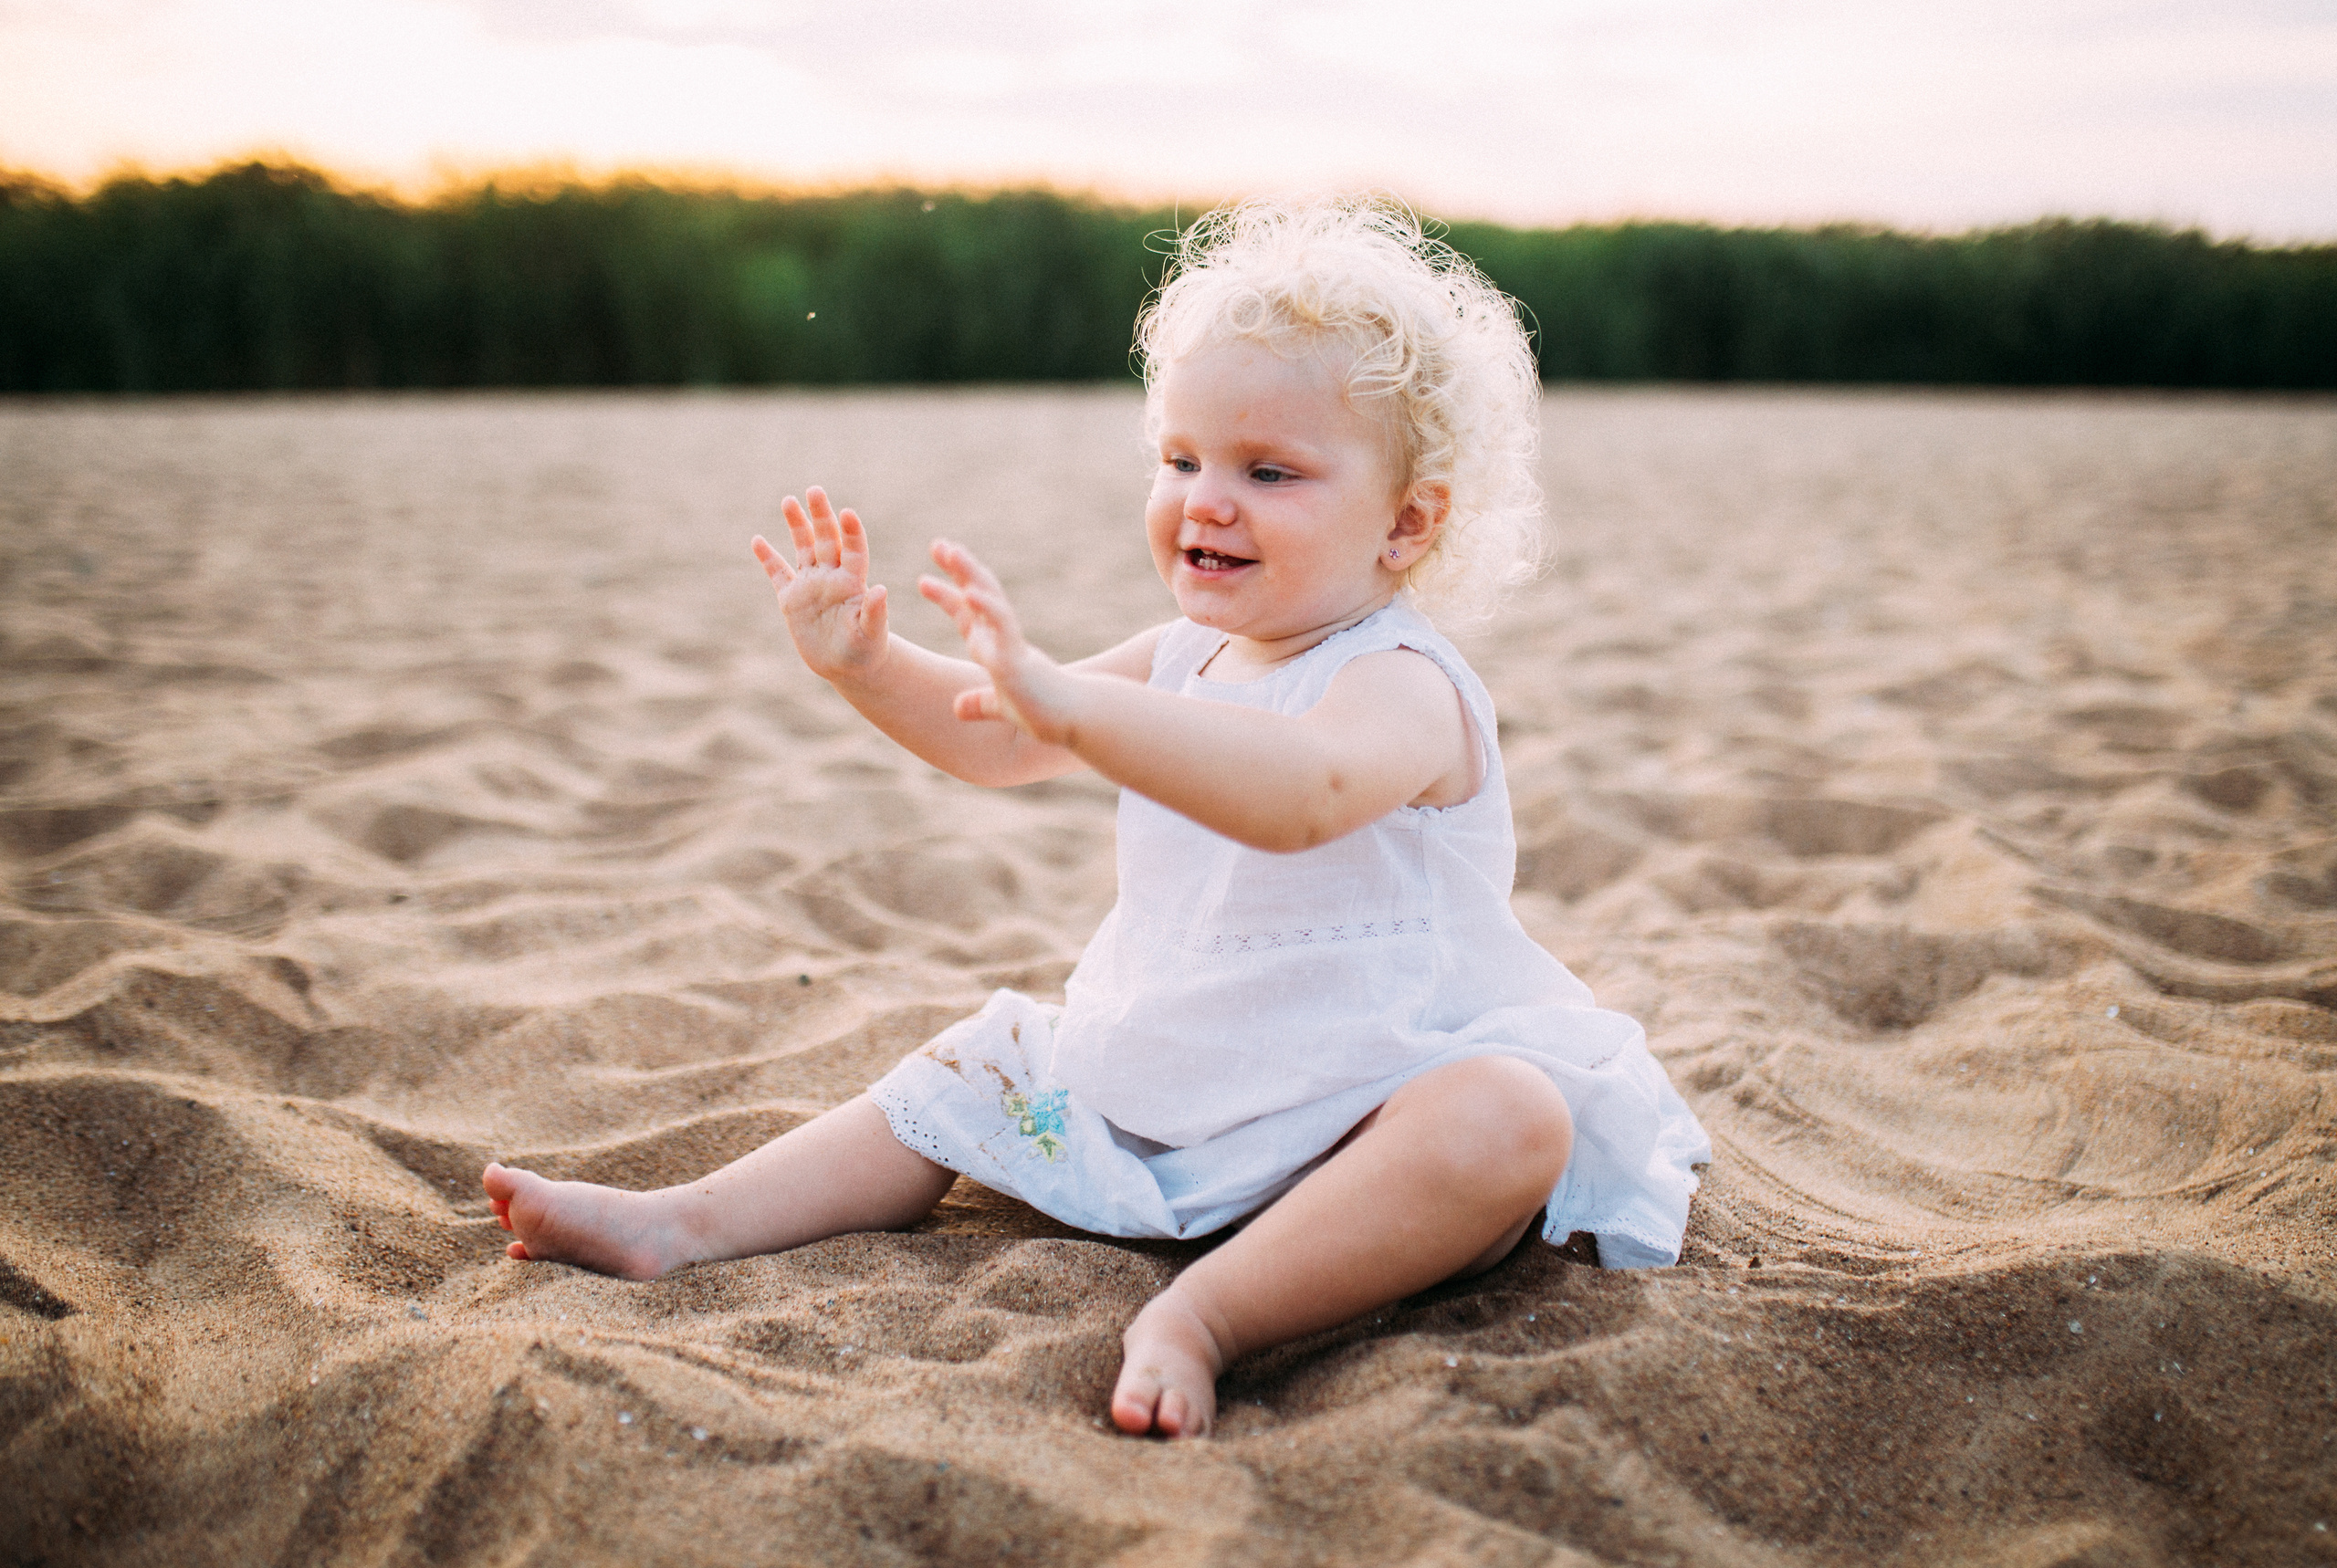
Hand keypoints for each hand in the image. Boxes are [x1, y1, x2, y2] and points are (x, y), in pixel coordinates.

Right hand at [752, 488, 888, 680]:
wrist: (846, 667)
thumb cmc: (866, 651)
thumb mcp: (872, 634)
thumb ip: (875, 613)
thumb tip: (881, 589)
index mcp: (853, 582)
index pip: (854, 550)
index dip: (851, 532)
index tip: (847, 513)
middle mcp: (832, 577)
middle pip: (826, 539)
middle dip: (821, 515)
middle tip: (815, 490)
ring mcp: (811, 585)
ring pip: (803, 548)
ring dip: (797, 525)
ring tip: (789, 500)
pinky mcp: (791, 600)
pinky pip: (777, 573)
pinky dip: (767, 558)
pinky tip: (758, 540)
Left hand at [918, 539, 1074, 742]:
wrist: (1070, 721)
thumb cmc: (1040, 711)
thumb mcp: (999, 706)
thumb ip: (980, 703)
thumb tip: (958, 708)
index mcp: (993, 646)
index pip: (966, 613)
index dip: (946, 595)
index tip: (923, 580)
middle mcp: (1001, 637)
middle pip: (977, 592)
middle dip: (958, 567)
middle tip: (938, 543)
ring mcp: (1010, 642)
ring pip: (989, 598)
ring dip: (970, 573)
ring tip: (951, 552)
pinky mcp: (1018, 656)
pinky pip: (1001, 625)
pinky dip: (986, 607)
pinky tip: (969, 591)